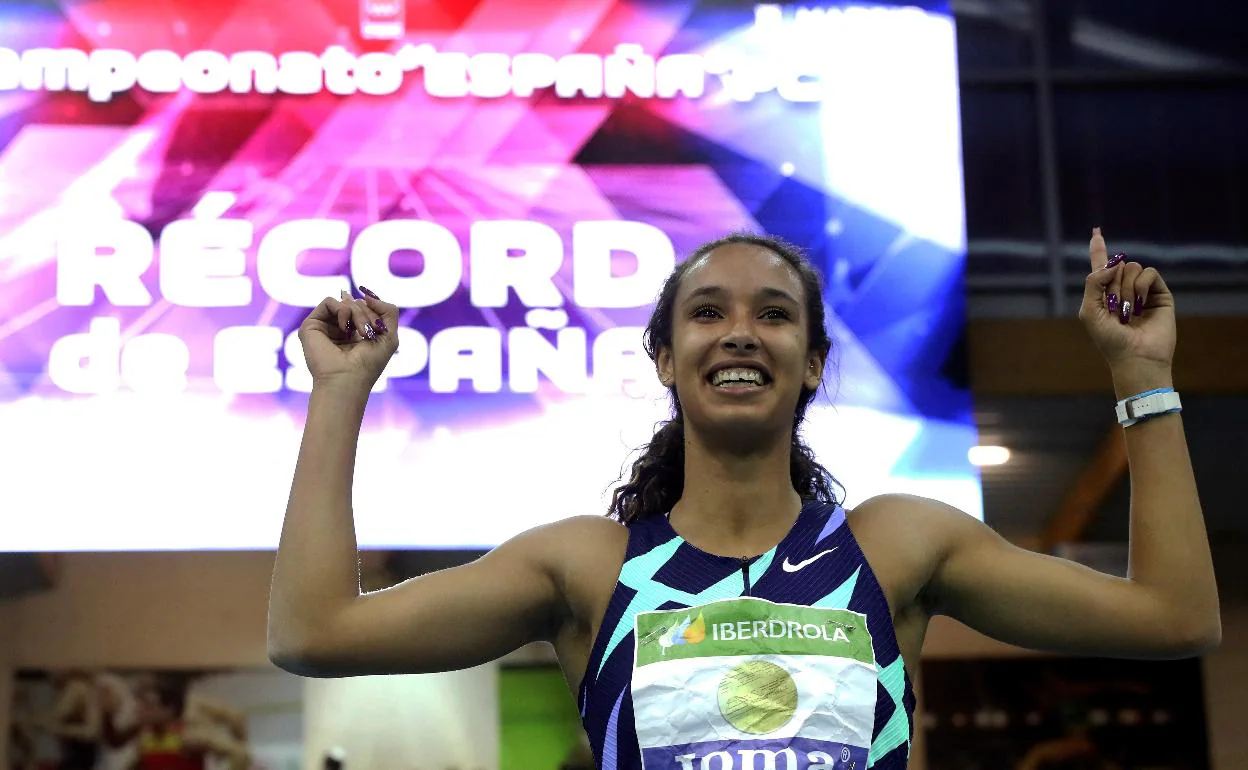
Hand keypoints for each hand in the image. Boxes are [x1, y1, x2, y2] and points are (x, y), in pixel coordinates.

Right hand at [297, 286, 399, 392]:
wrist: (348, 379)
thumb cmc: (369, 364)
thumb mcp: (389, 335)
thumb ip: (388, 310)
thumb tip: (366, 295)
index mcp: (355, 332)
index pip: (367, 308)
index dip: (376, 313)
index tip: (379, 329)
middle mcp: (339, 329)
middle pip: (358, 303)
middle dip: (368, 314)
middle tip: (368, 333)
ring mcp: (325, 327)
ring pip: (345, 302)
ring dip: (358, 313)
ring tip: (360, 332)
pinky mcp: (311, 325)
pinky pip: (329, 302)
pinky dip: (343, 310)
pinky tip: (344, 327)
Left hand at [1078, 229, 1175, 375]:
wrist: (1136, 356)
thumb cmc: (1109, 339)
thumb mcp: (1089, 311)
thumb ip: (1093, 283)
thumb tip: (1112, 264)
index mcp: (1103, 294)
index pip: (1101, 267)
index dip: (1098, 249)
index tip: (1096, 231)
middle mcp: (1123, 289)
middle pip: (1117, 266)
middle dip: (1113, 284)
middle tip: (1116, 309)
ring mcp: (1142, 291)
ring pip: (1132, 267)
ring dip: (1127, 288)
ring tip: (1129, 312)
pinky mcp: (1160, 293)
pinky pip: (1149, 273)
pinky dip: (1142, 285)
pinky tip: (1142, 304)